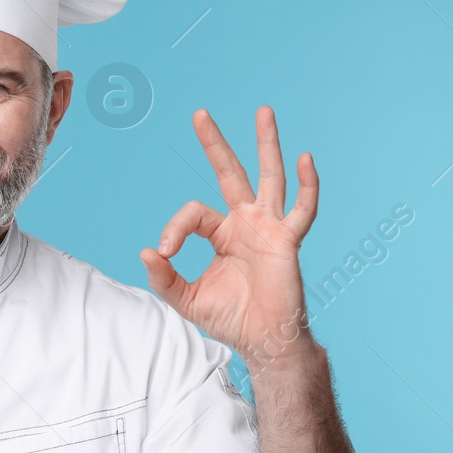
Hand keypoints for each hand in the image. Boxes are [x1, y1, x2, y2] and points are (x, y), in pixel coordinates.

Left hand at [140, 106, 317, 367]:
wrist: (262, 340)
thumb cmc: (230, 319)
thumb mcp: (186, 299)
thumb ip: (164, 277)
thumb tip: (145, 253)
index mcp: (221, 233)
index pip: (193, 213)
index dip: (174, 228)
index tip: (165, 252)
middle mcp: (245, 223)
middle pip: (229, 173)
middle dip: (215, 144)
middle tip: (199, 113)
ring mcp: (269, 228)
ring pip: (268, 177)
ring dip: (265, 144)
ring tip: (262, 111)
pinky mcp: (287, 241)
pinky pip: (302, 209)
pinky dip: (307, 185)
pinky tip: (304, 158)